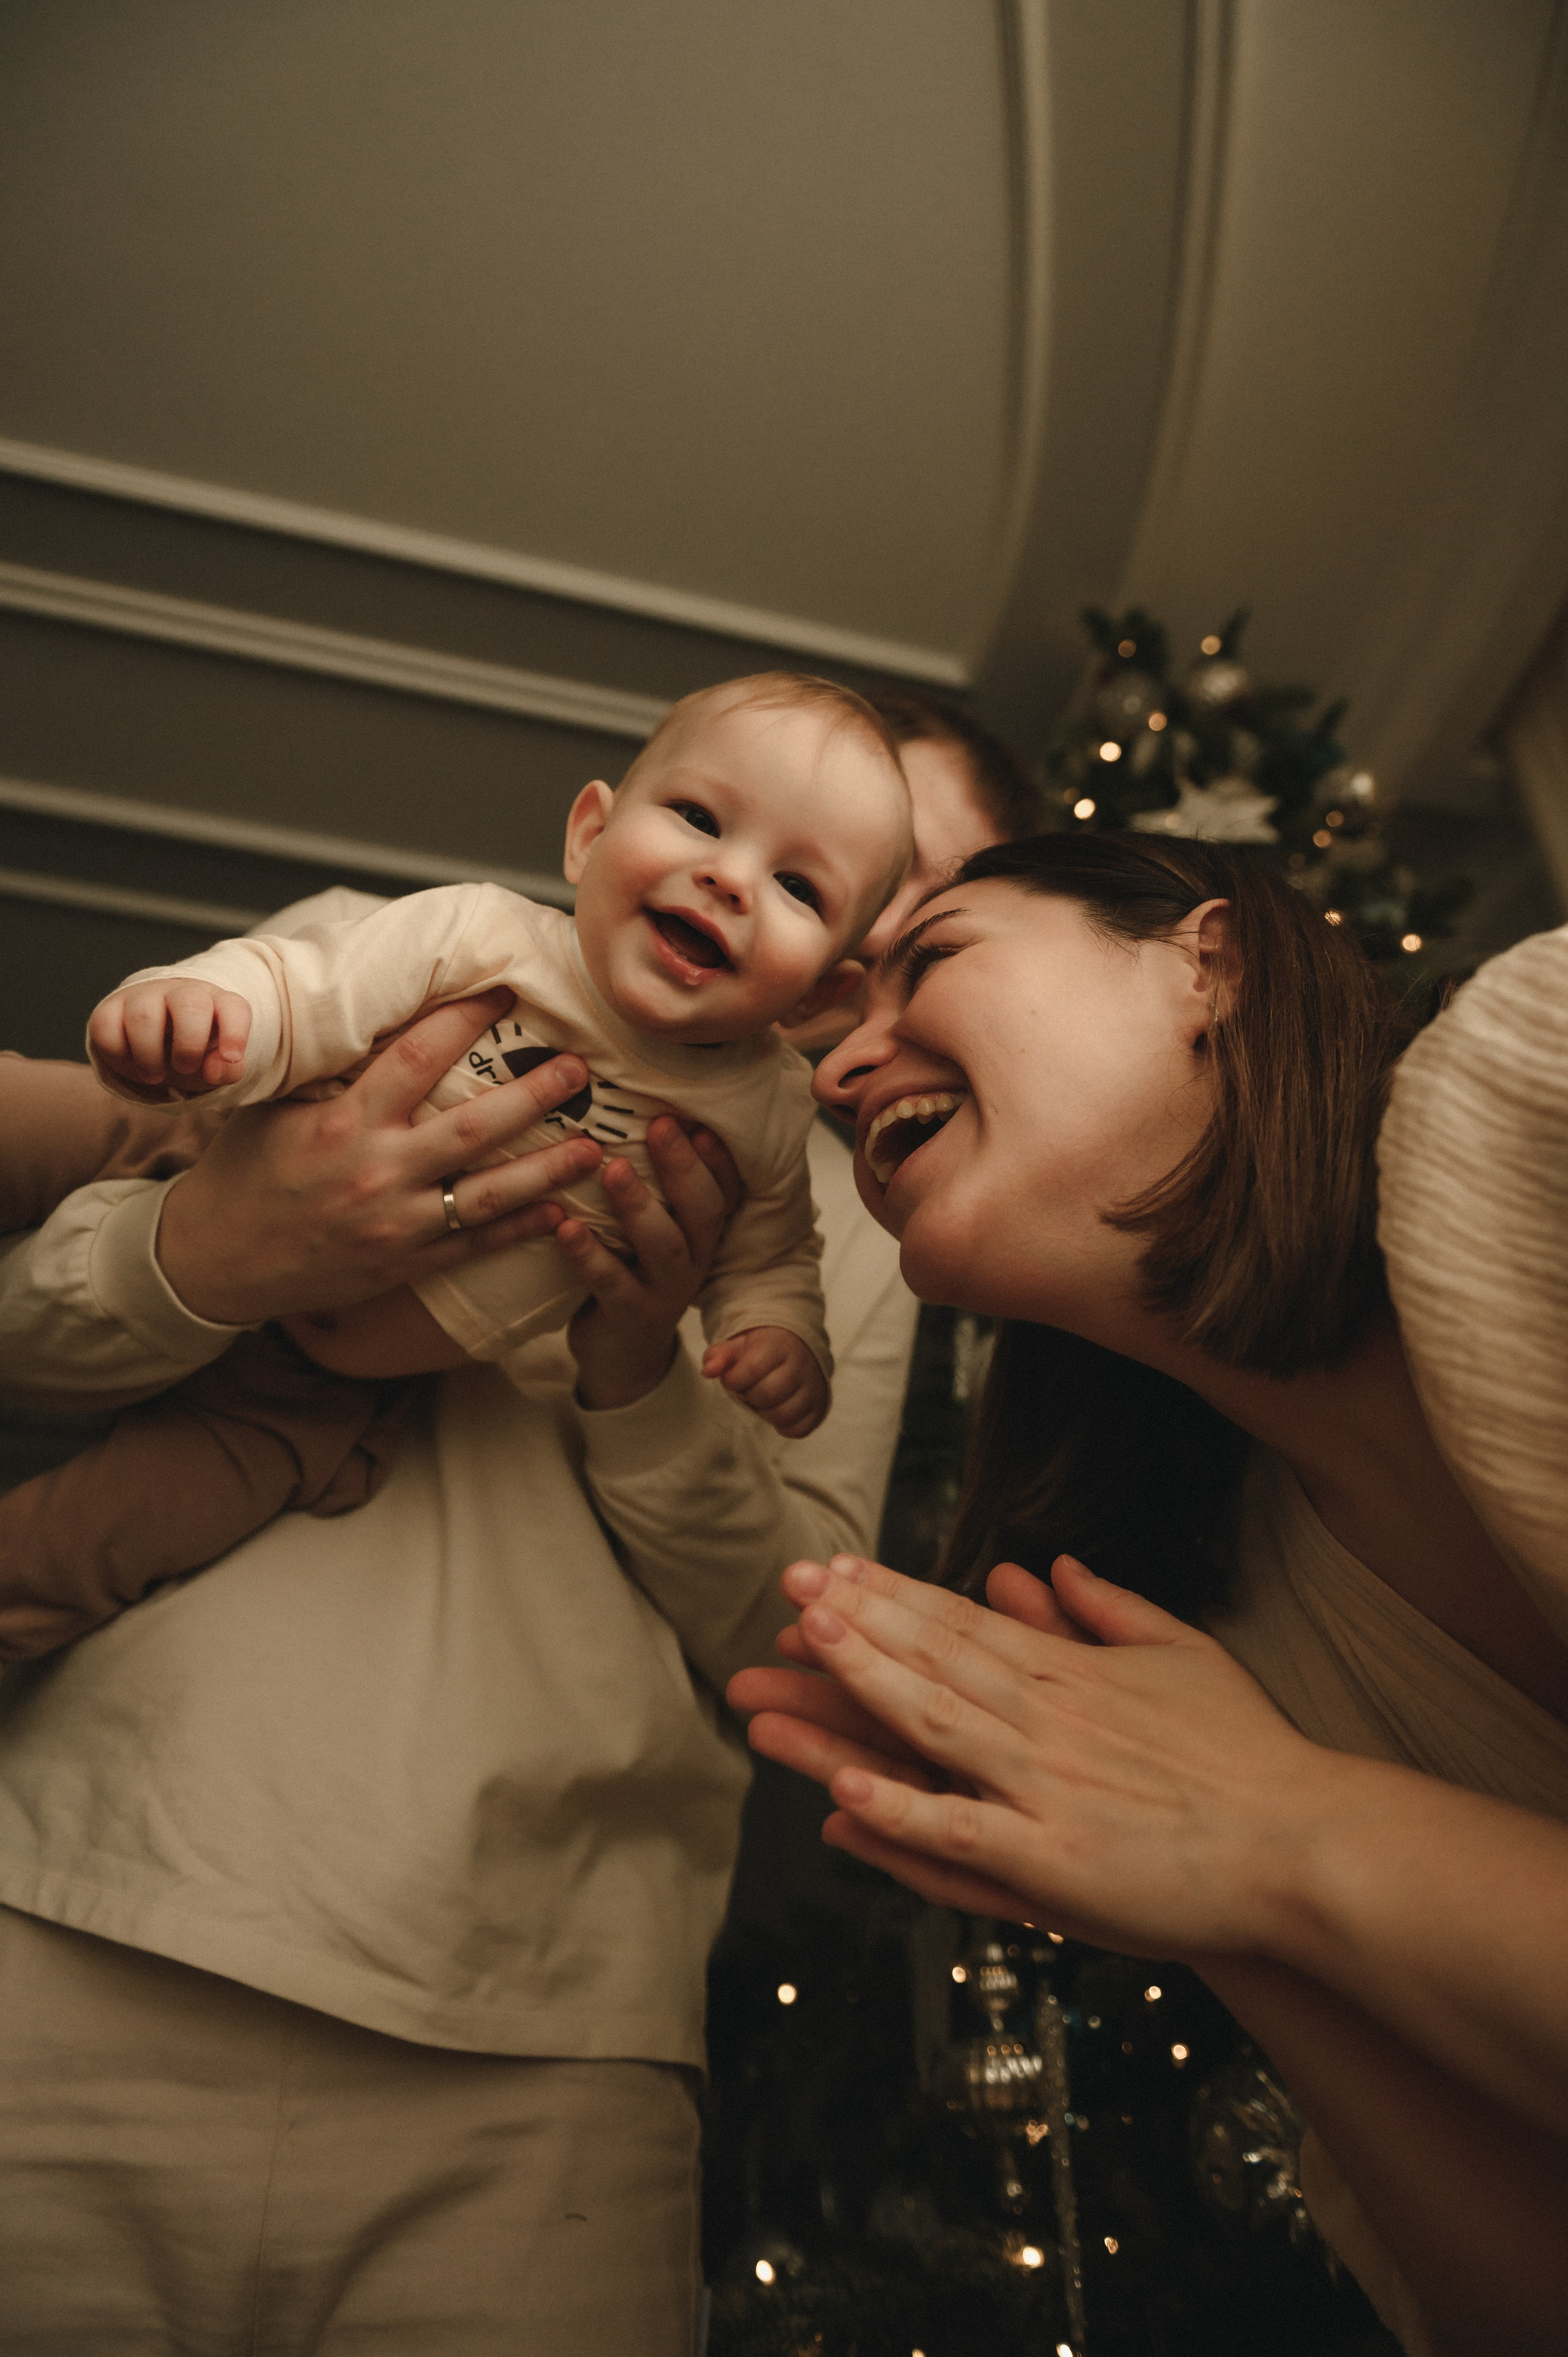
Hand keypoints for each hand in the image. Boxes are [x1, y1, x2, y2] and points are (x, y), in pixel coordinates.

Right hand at [89, 979, 251, 1094]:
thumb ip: (226, 1071)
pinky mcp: (110, 1008)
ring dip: (150, 1056)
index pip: (233, 1007)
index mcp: (216, 1004)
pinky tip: (131, 1063)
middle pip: (190, 1004)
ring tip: (155, 1075)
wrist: (154, 1041)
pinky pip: (108, 1028)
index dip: (235, 1032)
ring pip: (144, 1016)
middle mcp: (181, 993)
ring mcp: (143, 996)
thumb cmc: (194, 1053)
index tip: (230, 1057)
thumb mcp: (215, 1067)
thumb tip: (214, 1070)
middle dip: (190, 1045)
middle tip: (185, 1067)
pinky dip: (119, 1056)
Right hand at [155, 990, 605, 1323]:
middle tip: (577, 1069)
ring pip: (488, 1194)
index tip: (505, 994)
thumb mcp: (278, 1108)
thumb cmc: (244, 1172)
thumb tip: (383, 1016)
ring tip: (593, 1146)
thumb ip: (335, 1071)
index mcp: (343, 1123)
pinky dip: (521, 1229)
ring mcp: (394, 1224)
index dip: (466, 1020)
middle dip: (531, 1096)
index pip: (417, 1057)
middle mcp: (375, 1172)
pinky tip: (562, 1212)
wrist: (212, 1259)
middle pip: (473, 1127)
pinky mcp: (403, 1265)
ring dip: (546, 1169)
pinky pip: (474, 1245)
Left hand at [559, 1116, 743, 1408]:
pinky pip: (612, 1283)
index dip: (717, 1155)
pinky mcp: (630, 1315)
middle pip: (704, 1209)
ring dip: (639, 1205)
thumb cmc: (630, 1268)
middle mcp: (695, 1258)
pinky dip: (589, 1254)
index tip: (699, 1117)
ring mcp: (666, 1290)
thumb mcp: (651, 1226)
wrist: (621, 1353)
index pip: (723, 1187)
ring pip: (664, 1245)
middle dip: (684, 1166)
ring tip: (613, 1168)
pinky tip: (564, 1228)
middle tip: (660, 1124)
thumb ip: (651, 1180)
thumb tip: (623, 1110)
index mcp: (702, 1230)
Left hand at [702, 1326, 828, 1437]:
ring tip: (762, 1399)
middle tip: (749, 1389)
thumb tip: (708, 1371)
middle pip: (767, 1395)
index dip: (734, 1380)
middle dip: (749, 1397)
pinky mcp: (821, 1406)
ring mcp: (815, 1387)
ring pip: (783, 1415)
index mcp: (780, 1345)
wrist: (798, 1345)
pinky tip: (777, 1409)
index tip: (733, 1378)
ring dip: (764, 1413)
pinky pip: (799, 1429)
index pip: (752, 1369)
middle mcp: (802, 1365)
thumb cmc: (762, 1349)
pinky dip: (783, 1426)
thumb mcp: (739, 1345)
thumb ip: (719, 1355)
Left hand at [729, 1549, 1329, 1959]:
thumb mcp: (1186, 1654)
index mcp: (1074, 1674)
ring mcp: (1046, 1789)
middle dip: (857, 1622)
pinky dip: (902, 1812)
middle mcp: (1050, 1720)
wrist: (1305, 1847)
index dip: (892, 1596)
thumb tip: (1051, 1568)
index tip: (836, 1571)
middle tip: (792, 1586)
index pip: (963, 1622)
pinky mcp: (1054, 1862)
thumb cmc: (1252, 1757)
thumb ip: (1111, 1608)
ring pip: (934, 1727)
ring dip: (864, 1683)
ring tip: (802, 1647)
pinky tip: (845, 1796)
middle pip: (935, 1660)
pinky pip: (962, 1833)